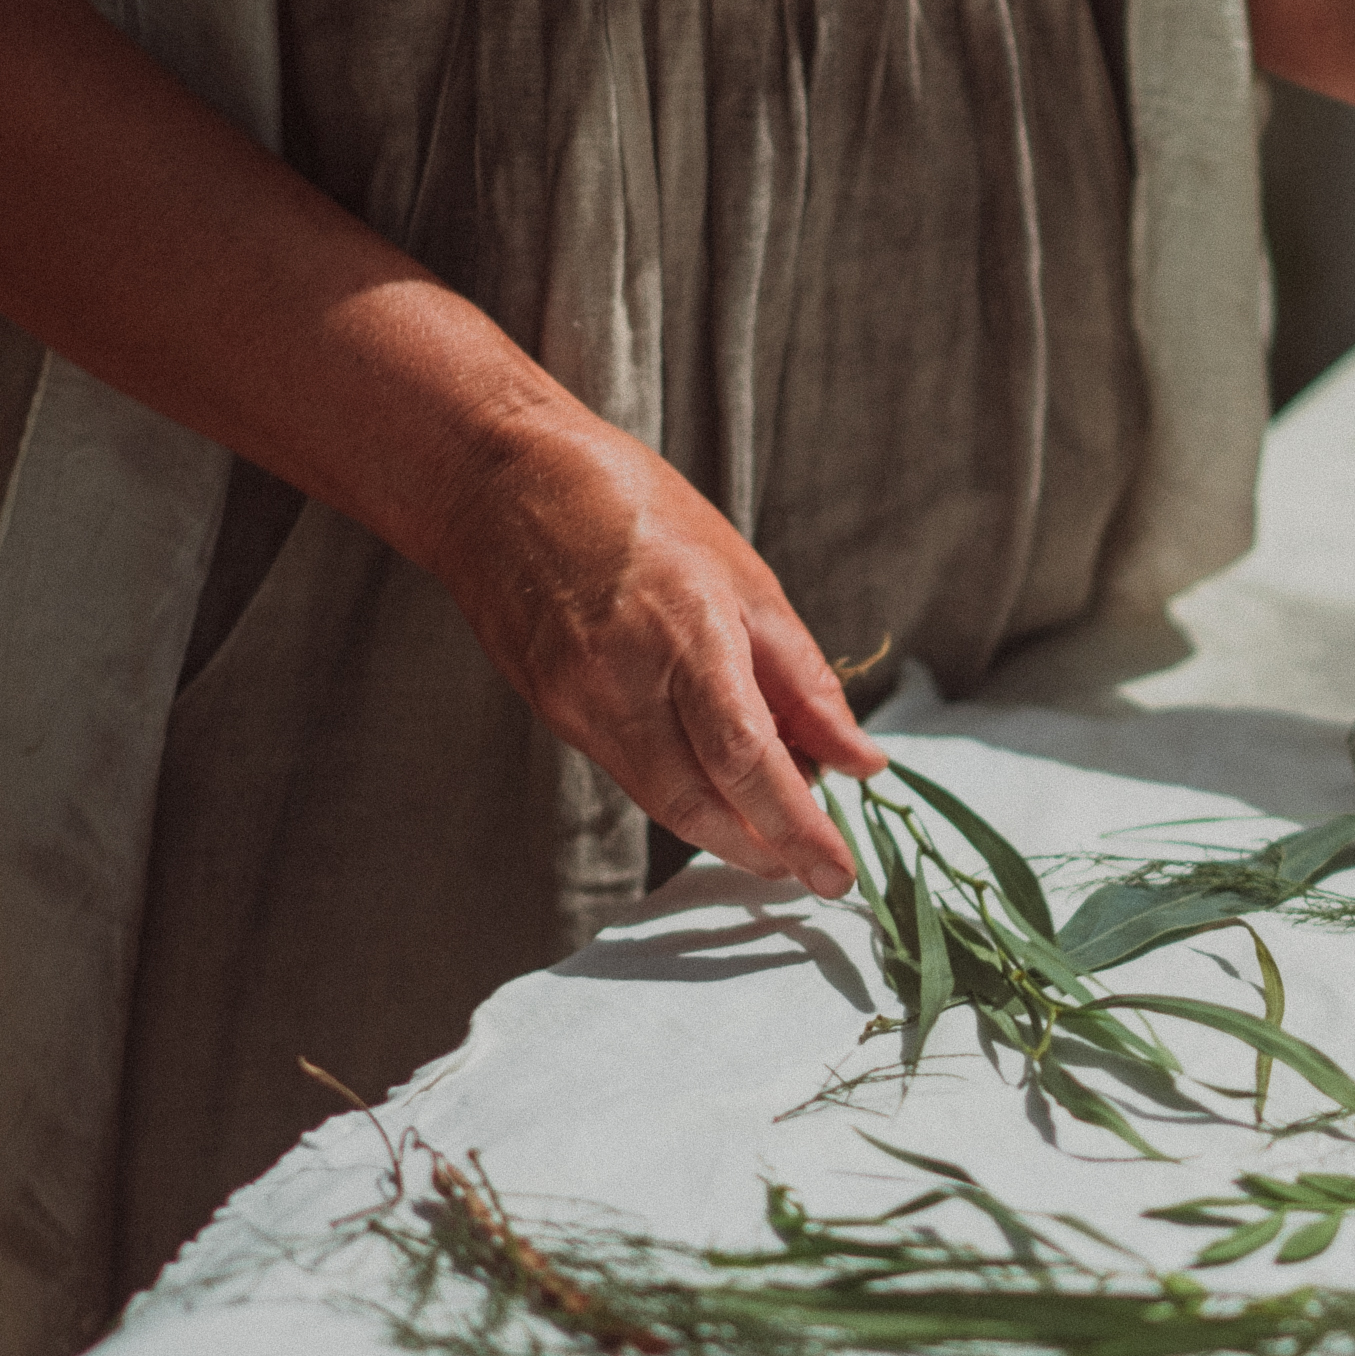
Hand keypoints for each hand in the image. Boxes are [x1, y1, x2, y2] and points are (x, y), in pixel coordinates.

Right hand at [434, 415, 884, 895]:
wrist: (497, 482)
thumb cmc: (631, 506)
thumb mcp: (744, 576)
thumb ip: (802, 679)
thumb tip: (857, 759)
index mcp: (686, 636)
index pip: (748, 761)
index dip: (797, 828)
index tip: (838, 872)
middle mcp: (625, 683)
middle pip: (701, 804)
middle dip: (765, 853)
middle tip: (816, 873)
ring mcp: (578, 704)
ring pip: (663, 800)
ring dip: (727, 833)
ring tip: (779, 840)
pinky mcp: (552, 712)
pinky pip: (631, 772)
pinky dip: (684, 794)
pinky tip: (720, 790)